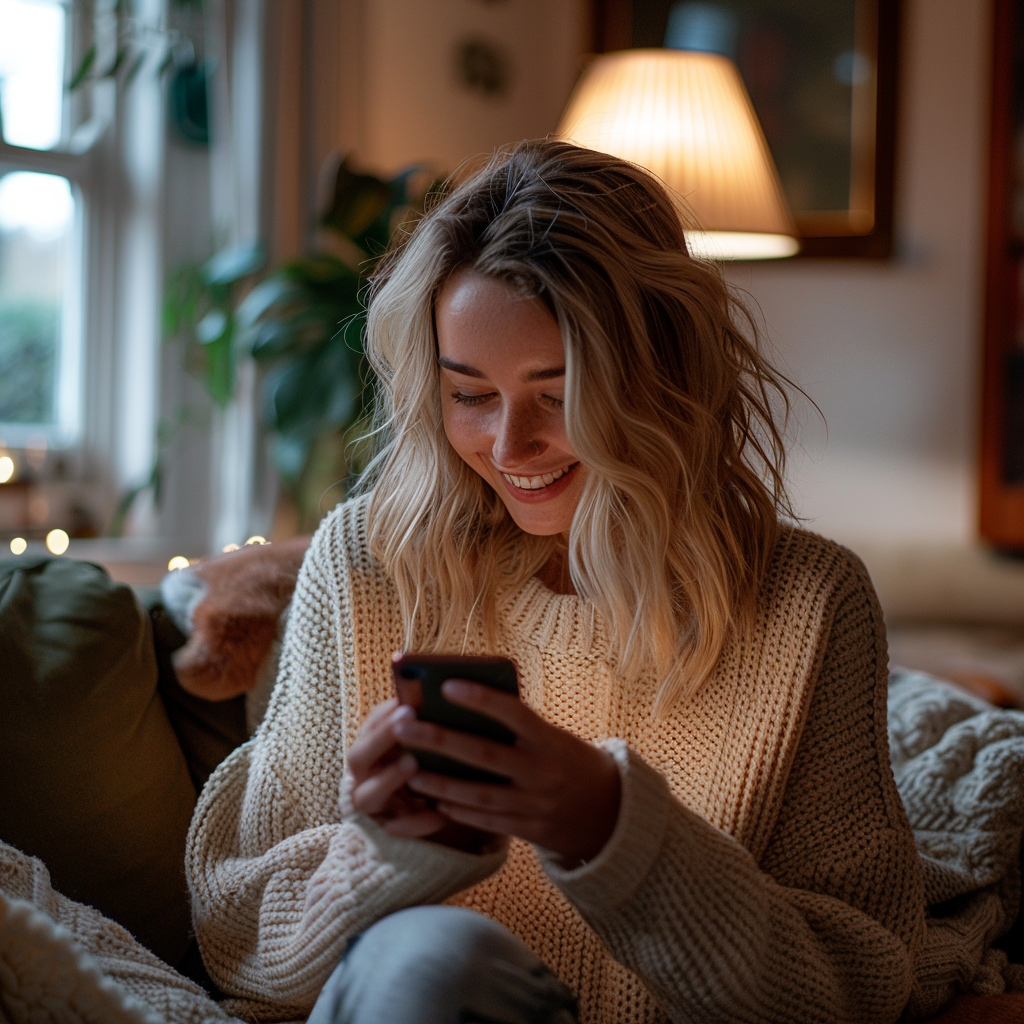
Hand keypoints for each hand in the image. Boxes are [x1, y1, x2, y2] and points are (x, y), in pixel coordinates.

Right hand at [346, 699, 496, 852]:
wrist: (433, 804)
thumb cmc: (431, 760)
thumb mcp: (425, 739)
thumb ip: (423, 720)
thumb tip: (441, 690)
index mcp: (371, 746)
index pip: (368, 728)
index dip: (384, 717)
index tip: (406, 705)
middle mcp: (365, 774)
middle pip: (357, 758)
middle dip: (380, 739)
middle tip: (405, 722)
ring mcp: (374, 803)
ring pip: (367, 796)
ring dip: (388, 778)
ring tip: (412, 762)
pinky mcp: (390, 828)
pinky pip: (397, 829)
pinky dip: (417, 821)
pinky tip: (439, 813)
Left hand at [396, 680, 621, 863]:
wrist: (611, 812)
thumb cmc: (570, 761)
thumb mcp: (554, 737)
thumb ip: (518, 728)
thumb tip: (466, 707)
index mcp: (550, 740)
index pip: (513, 713)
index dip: (480, 698)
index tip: (446, 684)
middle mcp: (542, 772)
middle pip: (483, 755)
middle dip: (439, 740)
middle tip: (403, 725)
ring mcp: (535, 804)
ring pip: (478, 794)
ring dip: (439, 783)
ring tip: (408, 769)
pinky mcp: (529, 831)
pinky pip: (487, 821)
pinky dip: (459, 811)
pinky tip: (434, 800)